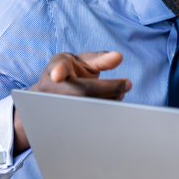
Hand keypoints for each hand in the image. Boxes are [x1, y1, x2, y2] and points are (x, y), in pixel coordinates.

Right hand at [12, 51, 131, 154]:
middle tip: (127, 84)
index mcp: (57, 67)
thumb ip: (101, 59)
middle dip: (109, 88)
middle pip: (82, 92)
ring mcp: (55, 106)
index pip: (57, 69)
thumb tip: (118, 57)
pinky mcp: (63, 121)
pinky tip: (110, 104)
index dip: (57, 72)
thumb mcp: (83, 60)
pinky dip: (103, 113)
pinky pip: (86, 120)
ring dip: (109, 101)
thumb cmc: (72, 72)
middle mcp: (51, 88)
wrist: (55, 90)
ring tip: (119, 93)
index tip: (57, 75)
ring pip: (86, 108)